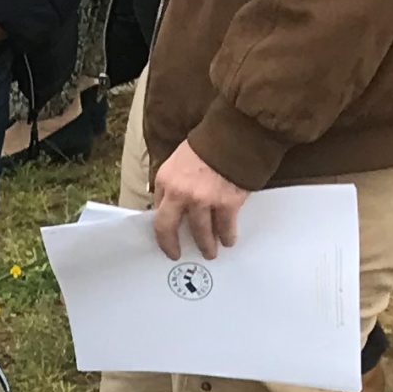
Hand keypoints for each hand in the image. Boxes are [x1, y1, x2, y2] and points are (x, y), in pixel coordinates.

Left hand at [149, 142, 249, 260]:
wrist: (235, 137)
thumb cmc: (206, 147)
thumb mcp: (176, 162)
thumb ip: (170, 185)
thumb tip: (167, 206)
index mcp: (166, 181)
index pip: (157, 214)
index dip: (161, 231)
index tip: (164, 241)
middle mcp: (181, 194)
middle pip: (170, 228)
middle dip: (172, 245)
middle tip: (177, 254)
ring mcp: (204, 200)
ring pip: (201, 232)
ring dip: (206, 245)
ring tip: (210, 252)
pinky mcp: (227, 203)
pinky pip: (225, 227)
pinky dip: (227, 236)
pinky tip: (228, 241)